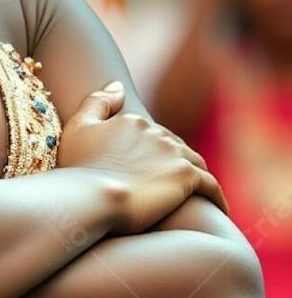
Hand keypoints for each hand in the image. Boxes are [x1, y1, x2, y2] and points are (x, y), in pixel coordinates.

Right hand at [58, 82, 228, 233]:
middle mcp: (155, 131)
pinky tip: (220, 211)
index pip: (152, 136)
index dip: (153, 154)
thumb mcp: (77, 129)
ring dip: (198, 178)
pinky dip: (217, 197)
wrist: (91, 197)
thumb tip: (118, 86)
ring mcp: (173, 152)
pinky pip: (211, 186)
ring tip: (199, 199)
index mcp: (132, 121)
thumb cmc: (77, 170)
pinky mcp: (186, 175)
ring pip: (196, 163)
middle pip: (175, 148)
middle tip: (175, 189)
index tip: (152, 172)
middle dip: (176, 164)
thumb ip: (97, 102)